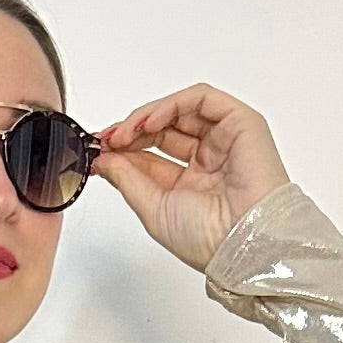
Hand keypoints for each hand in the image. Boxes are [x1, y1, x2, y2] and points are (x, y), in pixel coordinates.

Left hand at [91, 82, 292, 273]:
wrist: (242, 242)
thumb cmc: (210, 239)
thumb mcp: (152, 210)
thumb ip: (127, 180)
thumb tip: (104, 159)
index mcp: (192, 184)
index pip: (152, 155)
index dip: (124, 148)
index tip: (100, 151)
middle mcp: (209, 160)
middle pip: (163, 128)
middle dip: (131, 131)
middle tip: (107, 140)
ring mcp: (225, 139)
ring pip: (179, 110)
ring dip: (147, 117)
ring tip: (124, 133)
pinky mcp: (240, 122)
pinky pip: (201, 99)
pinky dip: (172, 104)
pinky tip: (151, 122)